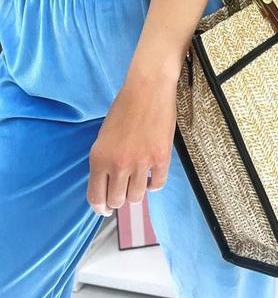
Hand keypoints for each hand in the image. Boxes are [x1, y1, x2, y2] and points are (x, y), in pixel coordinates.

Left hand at [87, 71, 177, 216]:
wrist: (148, 88)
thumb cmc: (124, 107)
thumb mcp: (104, 137)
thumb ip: (104, 161)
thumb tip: (108, 184)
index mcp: (99, 158)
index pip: (96, 197)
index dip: (101, 208)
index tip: (106, 209)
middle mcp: (118, 164)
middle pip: (117, 201)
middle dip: (119, 200)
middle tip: (124, 193)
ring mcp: (141, 163)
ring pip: (136, 197)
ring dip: (137, 192)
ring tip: (139, 181)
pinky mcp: (161, 158)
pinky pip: (157, 185)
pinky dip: (154, 184)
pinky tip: (152, 175)